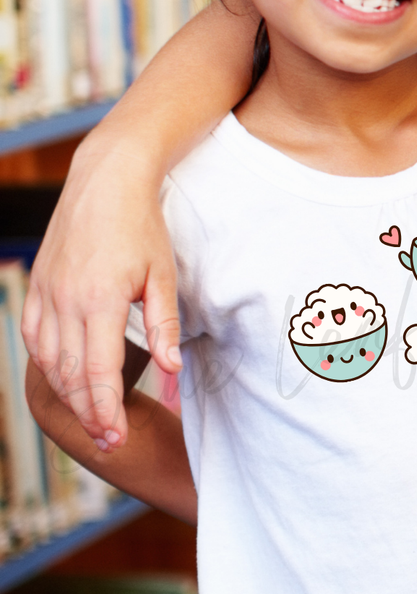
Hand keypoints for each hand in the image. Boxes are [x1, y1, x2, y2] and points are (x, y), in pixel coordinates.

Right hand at [21, 136, 180, 449]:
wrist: (105, 183)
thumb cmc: (143, 227)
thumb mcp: (164, 274)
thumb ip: (166, 324)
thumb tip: (173, 370)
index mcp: (99, 299)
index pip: (97, 371)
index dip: (105, 410)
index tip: (116, 437)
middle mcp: (65, 301)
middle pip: (69, 375)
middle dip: (88, 413)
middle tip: (108, 442)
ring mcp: (46, 294)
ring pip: (48, 361)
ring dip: (67, 395)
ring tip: (91, 420)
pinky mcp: (38, 287)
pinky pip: (35, 338)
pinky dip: (47, 366)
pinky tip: (64, 381)